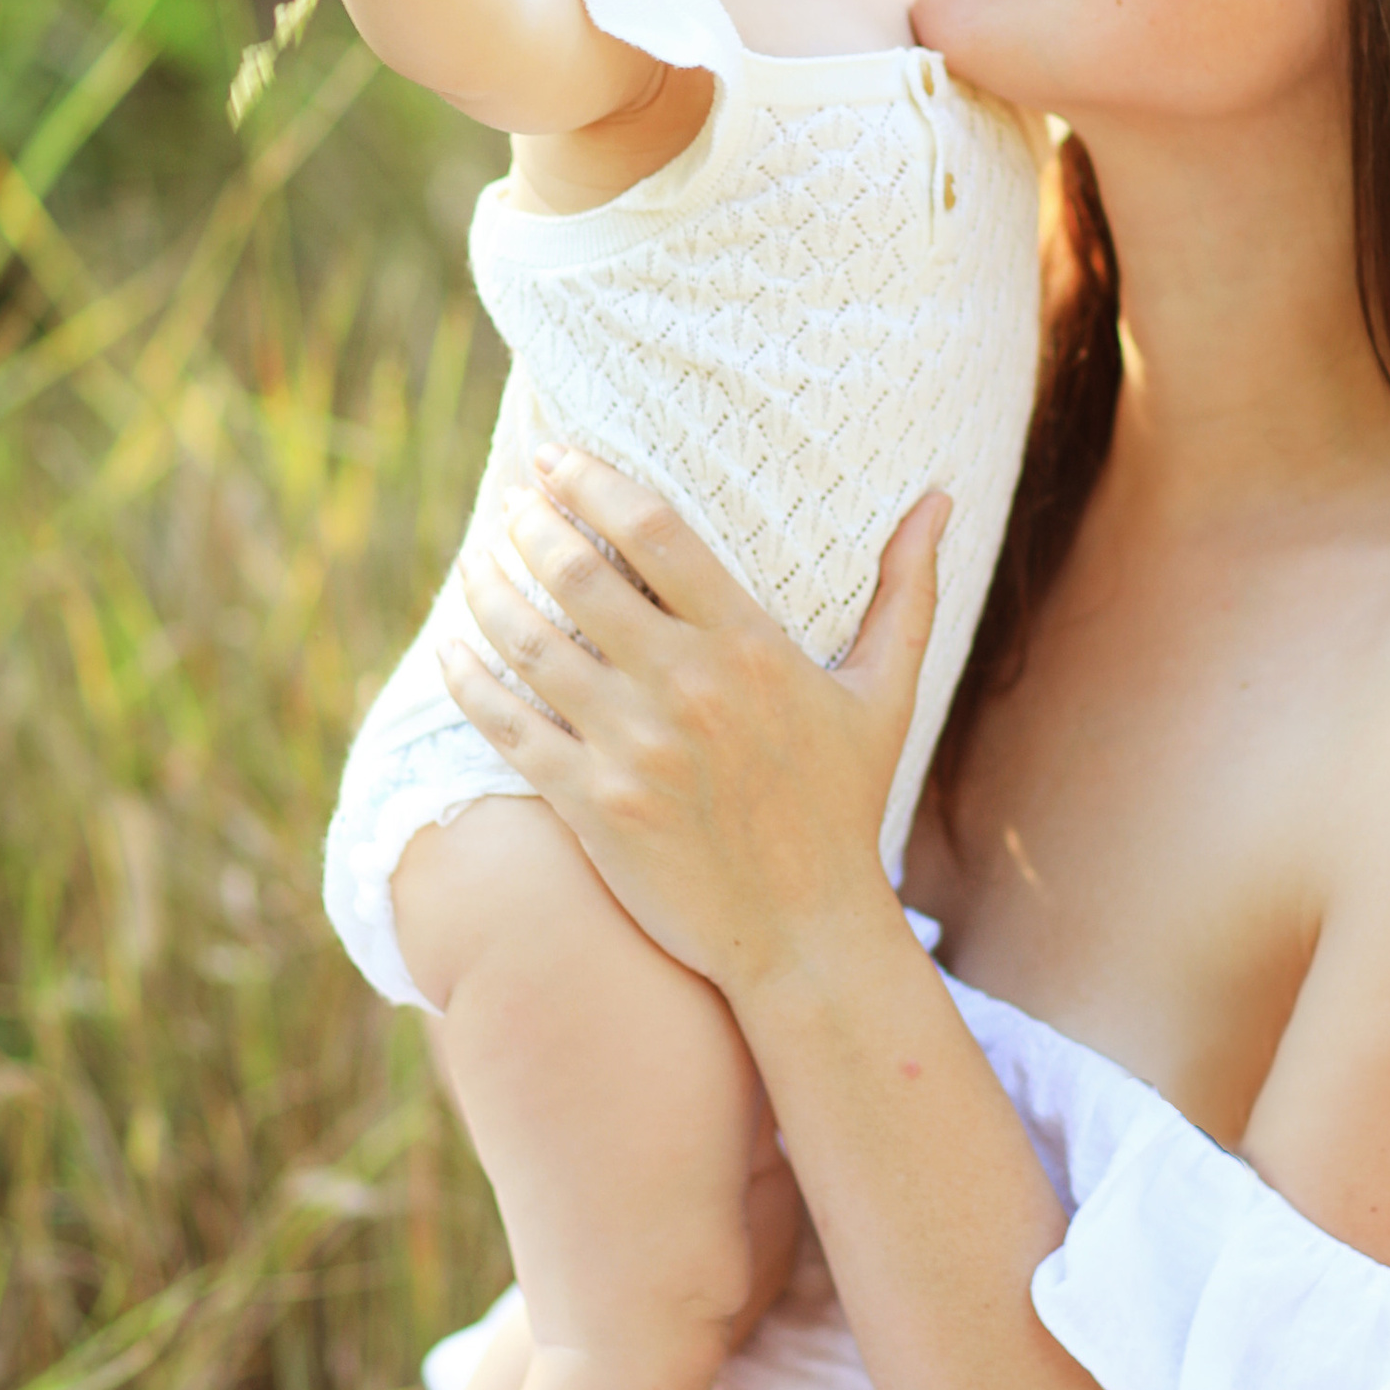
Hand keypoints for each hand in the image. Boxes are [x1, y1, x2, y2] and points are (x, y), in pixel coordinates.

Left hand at [440, 447, 947, 1011]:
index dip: (593, 481)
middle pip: (579, 574)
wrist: (803, 933)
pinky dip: (467, 679)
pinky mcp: (592, 806)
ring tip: (475, 564)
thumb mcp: (886, 695)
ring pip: (530, 643)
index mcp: (752, 648)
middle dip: (530, 525)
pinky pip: (506, 726)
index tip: (556, 457)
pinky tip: (449, 648)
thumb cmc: (842, 807)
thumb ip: (907, 591)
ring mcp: (634, 749)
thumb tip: (940, 499)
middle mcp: (687, 689)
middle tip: (511, 505)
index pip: (656, 532)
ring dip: (489, 591)